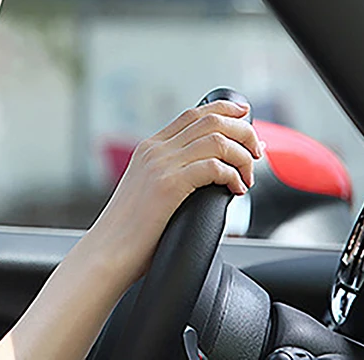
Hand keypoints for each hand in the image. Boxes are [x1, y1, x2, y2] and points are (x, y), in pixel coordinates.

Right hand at [86, 100, 261, 286]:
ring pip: (216, 139)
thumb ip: (169, 176)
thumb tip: (202, 179)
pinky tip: (236, 190)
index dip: (223, 110)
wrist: (107, 252)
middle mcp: (155, 150)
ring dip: (242, 154)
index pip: (191, 114)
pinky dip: (233, 175)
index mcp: (149, 148)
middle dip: (242, 130)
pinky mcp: (168, 185)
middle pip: (209, 120)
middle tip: (256, 151)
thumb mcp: (147, 192)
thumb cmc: (130, 233)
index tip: (245, 116)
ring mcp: (160, 165)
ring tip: (248, 175)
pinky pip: (214, 167)